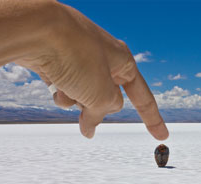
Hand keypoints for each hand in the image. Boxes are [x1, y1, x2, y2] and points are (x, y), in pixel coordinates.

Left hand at [15, 2, 168, 139]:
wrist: (38, 31)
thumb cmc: (77, 55)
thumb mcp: (100, 93)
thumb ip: (100, 114)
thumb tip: (89, 129)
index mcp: (122, 62)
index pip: (143, 97)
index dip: (153, 118)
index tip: (161, 135)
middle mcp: (103, 61)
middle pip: (106, 99)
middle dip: (95, 107)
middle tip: (86, 100)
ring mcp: (80, 62)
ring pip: (83, 96)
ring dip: (75, 99)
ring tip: (67, 86)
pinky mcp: (60, 65)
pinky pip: (65, 90)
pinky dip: (60, 93)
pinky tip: (53, 82)